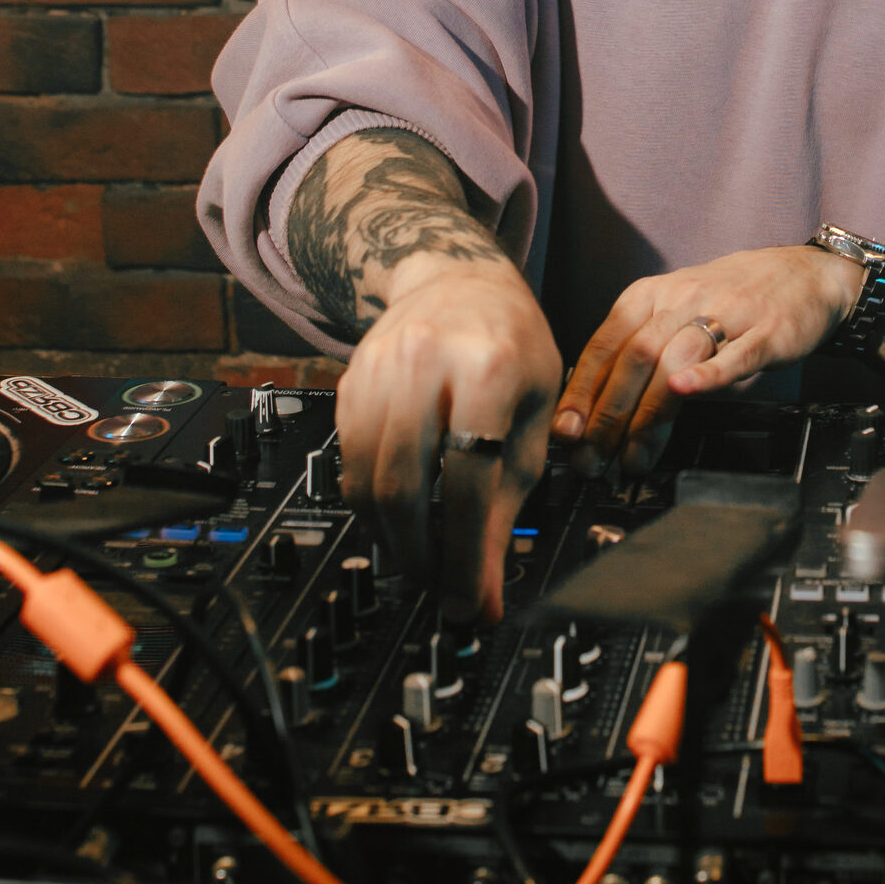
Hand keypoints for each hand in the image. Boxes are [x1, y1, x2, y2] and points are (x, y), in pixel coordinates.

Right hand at [334, 260, 561, 623]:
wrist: (456, 279)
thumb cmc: (510, 343)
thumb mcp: (536, 412)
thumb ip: (511, 499)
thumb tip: (488, 586)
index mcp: (486, 366)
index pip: (469, 480)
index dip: (466, 554)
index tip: (470, 604)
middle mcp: (424, 364)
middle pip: (405, 487)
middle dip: (422, 557)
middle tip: (441, 591)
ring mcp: (377, 372)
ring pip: (366, 484)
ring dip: (392, 540)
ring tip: (423, 562)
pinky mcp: (348, 385)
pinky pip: (348, 465)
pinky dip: (370, 507)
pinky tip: (398, 522)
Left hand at [552, 245, 860, 477]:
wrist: (805, 273)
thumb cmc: (733, 297)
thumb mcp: (675, 309)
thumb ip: (637, 346)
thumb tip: (593, 402)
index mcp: (651, 295)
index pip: (603, 344)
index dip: (580, 392)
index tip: (564, 432)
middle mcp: (682, 299)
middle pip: (632, 358)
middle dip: (607, 415)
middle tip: (592, 459)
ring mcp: (726, 314)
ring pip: (674, 361)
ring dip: (647, 416)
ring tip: (632, 457)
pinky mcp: (766, 332)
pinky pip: (733, 354)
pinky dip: (706, 374)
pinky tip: (684, 392)